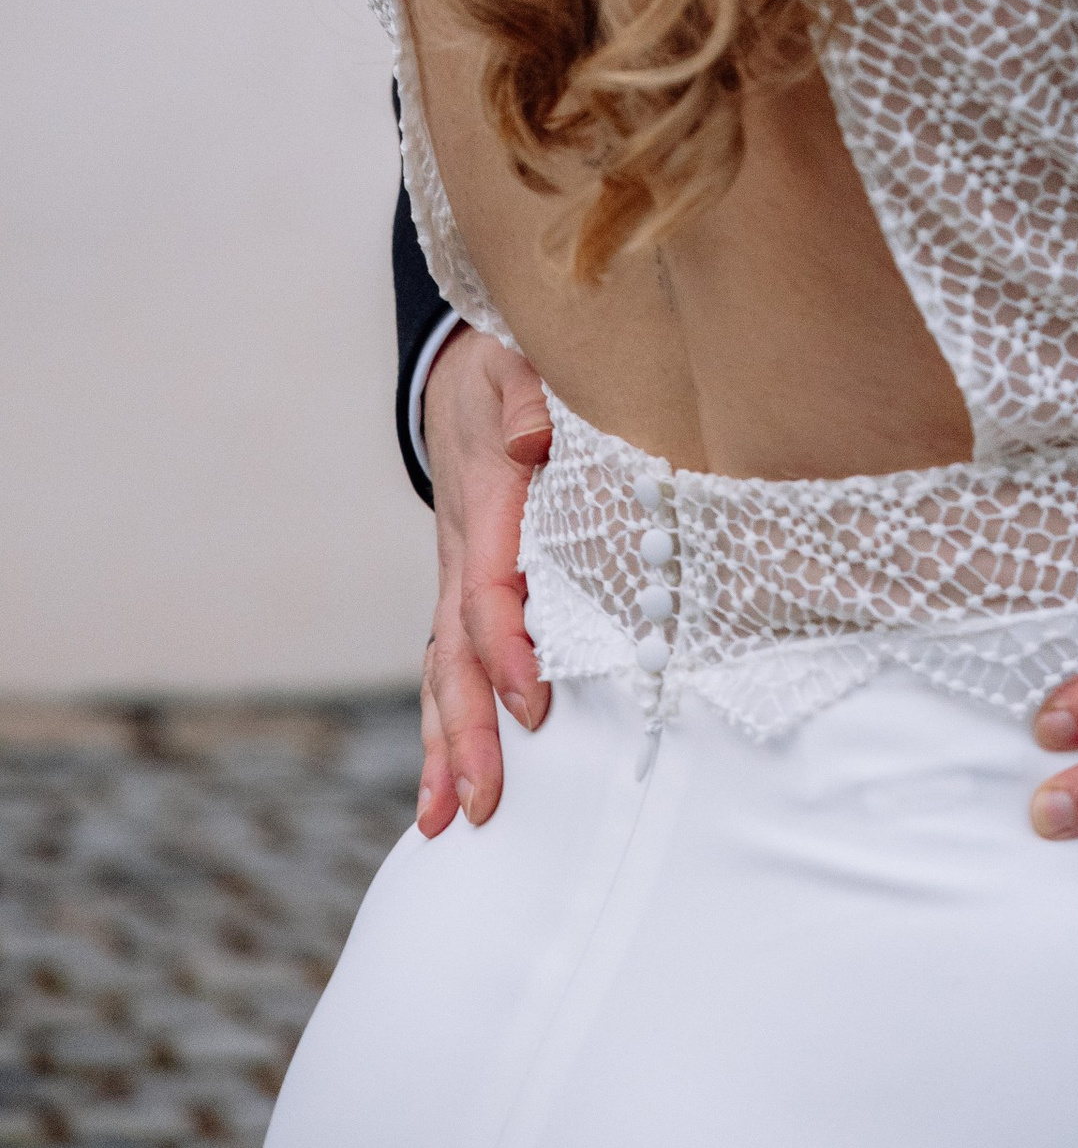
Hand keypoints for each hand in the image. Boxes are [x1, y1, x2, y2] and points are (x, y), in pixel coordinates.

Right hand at [415, 328, 553, 836]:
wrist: (461, 369)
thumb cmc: (510, 365)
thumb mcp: (520, 358)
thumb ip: (529, 394)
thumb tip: (533, 440)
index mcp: (486, 504)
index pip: (490, 591)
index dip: (509, 649)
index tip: (533, 703)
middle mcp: (462, 552)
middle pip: (456, 653)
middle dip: (468, 730)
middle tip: (482, 802)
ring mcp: (455, 577)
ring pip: (442, 671)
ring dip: (444, 746)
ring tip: (443, 821)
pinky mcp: (461, 592)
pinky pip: (446, 665)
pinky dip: (443, 726)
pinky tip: (442, 788)